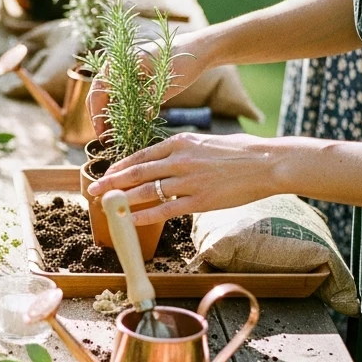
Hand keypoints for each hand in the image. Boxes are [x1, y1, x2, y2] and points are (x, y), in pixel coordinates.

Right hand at [85, 29, 215, 138]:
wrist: (198, 50)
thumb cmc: (182, 63)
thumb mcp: (163, 89)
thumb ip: (144, 106)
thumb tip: (129, 129)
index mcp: (119, 62)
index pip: (98, 92)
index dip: (97, 116)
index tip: (103, 135)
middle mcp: (117, 63)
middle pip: (98, 95)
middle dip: (99, 118)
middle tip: (106, 139)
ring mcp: (123, 69)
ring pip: (107, 95)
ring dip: (108, 114)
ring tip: (113, 135)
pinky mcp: (133, 75)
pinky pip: (119, 93)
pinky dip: (119, 108)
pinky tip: (125, 124)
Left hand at [86, 132, 281, 223]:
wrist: (268, 163)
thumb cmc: (241, 152)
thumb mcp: (206, 141)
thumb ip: (184, 150)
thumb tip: (167, 159)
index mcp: (180, 142)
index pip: (140, 155)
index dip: (119, 167)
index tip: (106, 174)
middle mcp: (179, 160)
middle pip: (135, 173)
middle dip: (111, 182)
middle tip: (93, 190)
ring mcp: (188, 181)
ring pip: (145, 192)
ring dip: (122, 200)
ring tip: (105, 206)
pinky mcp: (199, 201)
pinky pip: (164, 210)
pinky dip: (144, 216)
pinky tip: (130, 220)